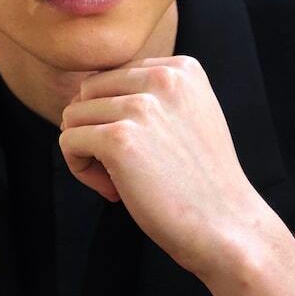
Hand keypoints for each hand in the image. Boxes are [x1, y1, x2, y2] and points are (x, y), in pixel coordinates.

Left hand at [58, 56, 266, 280]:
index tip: (141, 149)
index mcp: (181, 68)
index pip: (111, 77)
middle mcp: (162, 77)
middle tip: (124, 168)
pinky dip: (80, 169)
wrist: (227, 227)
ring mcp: (140, 107)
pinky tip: (114, 191)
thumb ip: (148, 93)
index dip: (114, 116)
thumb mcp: (187, 115)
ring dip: (87, 152)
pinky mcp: (119, 138)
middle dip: (95, 130)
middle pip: (88, 92)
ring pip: (73, 116)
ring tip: (121, 181)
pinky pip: (68, 141)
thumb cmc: (200, 180)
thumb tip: (81, 92)